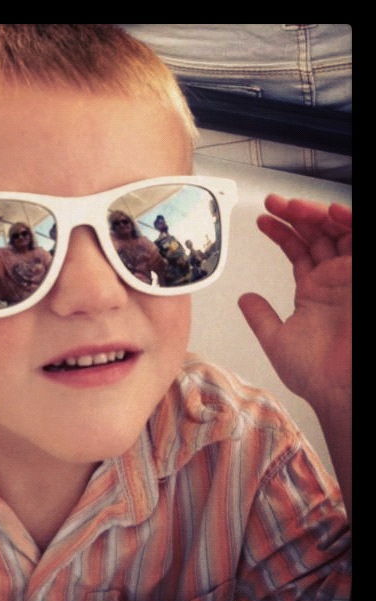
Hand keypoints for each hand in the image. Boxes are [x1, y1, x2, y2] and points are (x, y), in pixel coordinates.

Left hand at [238, 195, 351, 412]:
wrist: (341, 390)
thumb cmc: (316, 374)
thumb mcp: (277, 338)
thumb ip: (260, 316)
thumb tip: (244, 298)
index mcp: (315, 290)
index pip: (298, 250)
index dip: (280, 233)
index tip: (261, 220)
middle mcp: (335, 279)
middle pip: (317, 234)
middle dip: (295, 215)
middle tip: (273, 203)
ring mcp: (352, 276)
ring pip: (338, 231)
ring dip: (317, 214)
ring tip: (292, 206)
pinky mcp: (364, 276)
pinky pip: (361, 240)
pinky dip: (349, 223)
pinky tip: (330, 213)